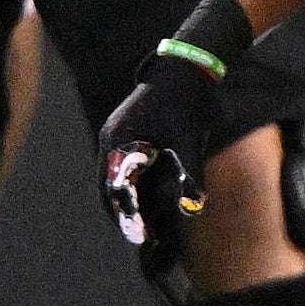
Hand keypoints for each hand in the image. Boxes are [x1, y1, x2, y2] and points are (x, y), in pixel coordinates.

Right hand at [100, 54, 219, 268]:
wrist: (185, 67)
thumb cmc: (187, 102)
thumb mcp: (190, 140)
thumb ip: (190, 174)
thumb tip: (194, 207)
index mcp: (120, 141)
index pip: (116, 189)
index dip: (128, 215)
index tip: (140, 237)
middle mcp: (111, 140)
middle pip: (109, 188)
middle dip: (124, 214)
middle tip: (143, 239)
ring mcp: (116, 137)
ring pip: (115, 179)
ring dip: (128, 202)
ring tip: (147, 226)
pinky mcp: (126, 135)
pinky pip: (123, 168)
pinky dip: (133, 186)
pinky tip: (149, 201)